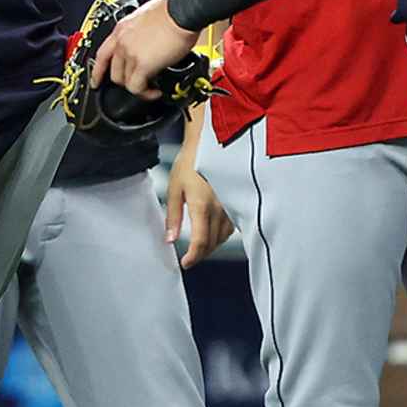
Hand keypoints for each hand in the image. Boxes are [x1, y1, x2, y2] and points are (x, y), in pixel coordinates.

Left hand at [90, 0, 199, 94]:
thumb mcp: (146, 18)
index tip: (97, 80)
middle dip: (125, 81)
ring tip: (150, 88)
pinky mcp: (142, 64)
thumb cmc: (172, 10)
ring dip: (137, 88)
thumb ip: (141, 33)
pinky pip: (137, 88)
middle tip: (137, 84)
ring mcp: (130, 53)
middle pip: (113, 72)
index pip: (102, 54)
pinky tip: (155, 92)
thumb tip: (148, 43)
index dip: (97, 71)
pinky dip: (146, 94)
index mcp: (122, 29)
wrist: (182, 10)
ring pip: (124, 82)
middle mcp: (122, 41)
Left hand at [164, 150, 232, 268]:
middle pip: (212, 243)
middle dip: (200, 254)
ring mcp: (230, 205)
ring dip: (211, 246)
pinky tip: (212, 232)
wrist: (209, 143)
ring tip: (199, 247)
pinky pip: (230, 227)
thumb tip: (170, 238)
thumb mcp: (174, 188)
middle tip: (189, 258)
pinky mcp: (236, 202)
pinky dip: (220, 235)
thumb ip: (173, 216)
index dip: (193, 257)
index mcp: (202, 205)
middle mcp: (219, 208)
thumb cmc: (190, 162)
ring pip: (223, 237)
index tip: (186, 263)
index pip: (200, 241)